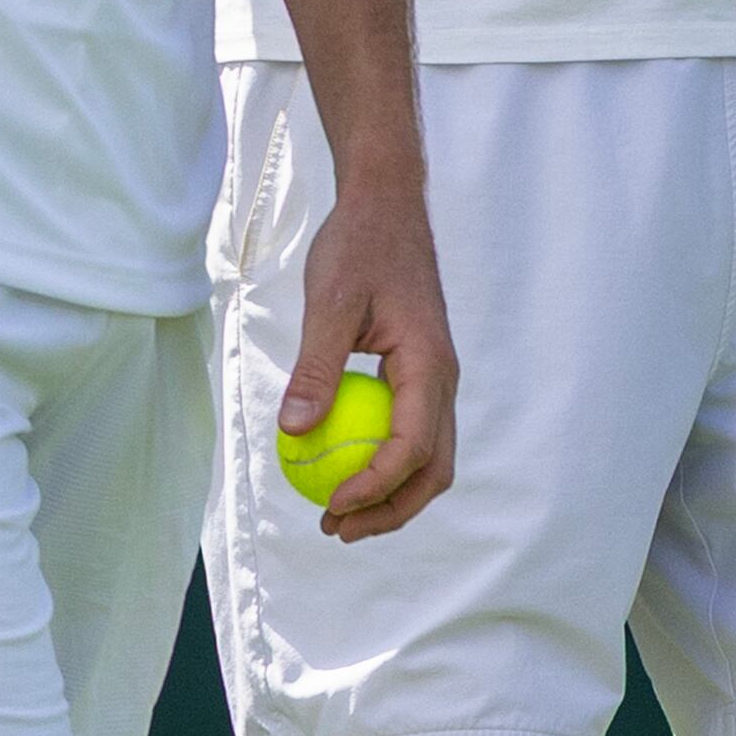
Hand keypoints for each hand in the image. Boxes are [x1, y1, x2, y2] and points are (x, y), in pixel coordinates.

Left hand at [282, 177, 458, 541]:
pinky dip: (383, 464)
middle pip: (433, 469)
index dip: (374, 486)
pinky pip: (410, 433)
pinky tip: (340, 468)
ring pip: (427, 458)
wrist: (386, 206)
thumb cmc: (357, 246)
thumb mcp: (328, 304)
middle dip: (390, 510)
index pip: (412, 447)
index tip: (332, 504)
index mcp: (429, 365)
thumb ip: (315, 368)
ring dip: (389, 495)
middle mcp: (442, 379)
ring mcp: (434, 379)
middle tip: (336, 529)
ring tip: (338, 515)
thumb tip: (293, 432)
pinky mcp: (418, 374)